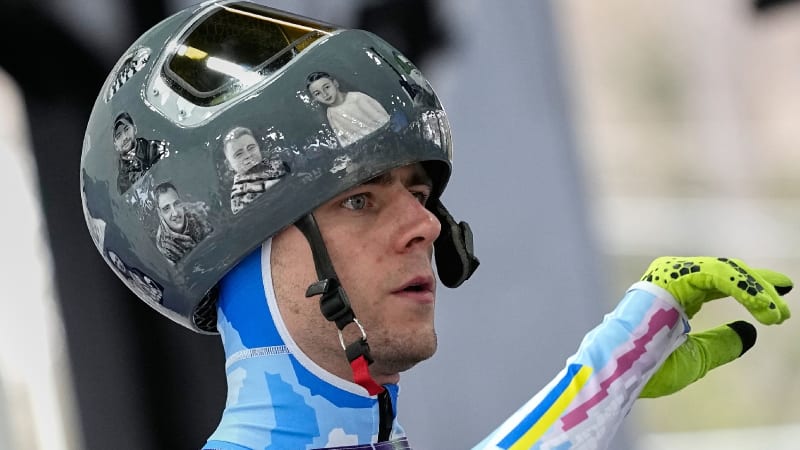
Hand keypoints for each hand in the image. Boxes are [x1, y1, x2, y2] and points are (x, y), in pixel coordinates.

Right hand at [638, 256, 791, 397]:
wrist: (622, 372)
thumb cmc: (649, 368)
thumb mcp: (697, 357)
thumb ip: (721, 342)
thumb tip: (750, 332)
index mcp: (674, 296)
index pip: (719, 283)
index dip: (751, 289)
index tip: (780, 298)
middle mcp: (672, 279)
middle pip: (726, 273)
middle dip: (759, 287)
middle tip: (782, 310)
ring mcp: (671, 274)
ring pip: (725, 271)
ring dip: (756, 290)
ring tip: (775, 313)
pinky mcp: (672, 275)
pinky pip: (717, 274)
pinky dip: (743, 288)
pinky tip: (759, 305)